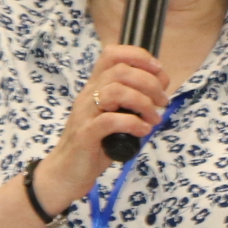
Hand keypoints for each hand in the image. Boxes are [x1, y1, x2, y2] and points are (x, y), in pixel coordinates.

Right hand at [40, 44, 168, 203]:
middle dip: (149, 83)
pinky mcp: (85, 135)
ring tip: (153, 118)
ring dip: (143, 103)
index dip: (138, 56)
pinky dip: (132, 123)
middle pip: (120, 71)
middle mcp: (88, 95)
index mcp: (95, 87)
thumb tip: (160, 94)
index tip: (158, 71)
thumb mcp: (114, 117)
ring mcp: (85, 114)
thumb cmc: (95, 145)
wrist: (65, 173)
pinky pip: (110, 121)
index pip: (111, 55)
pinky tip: (142, 131)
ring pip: (115, 91)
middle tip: (162, 102)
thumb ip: (132, 104)